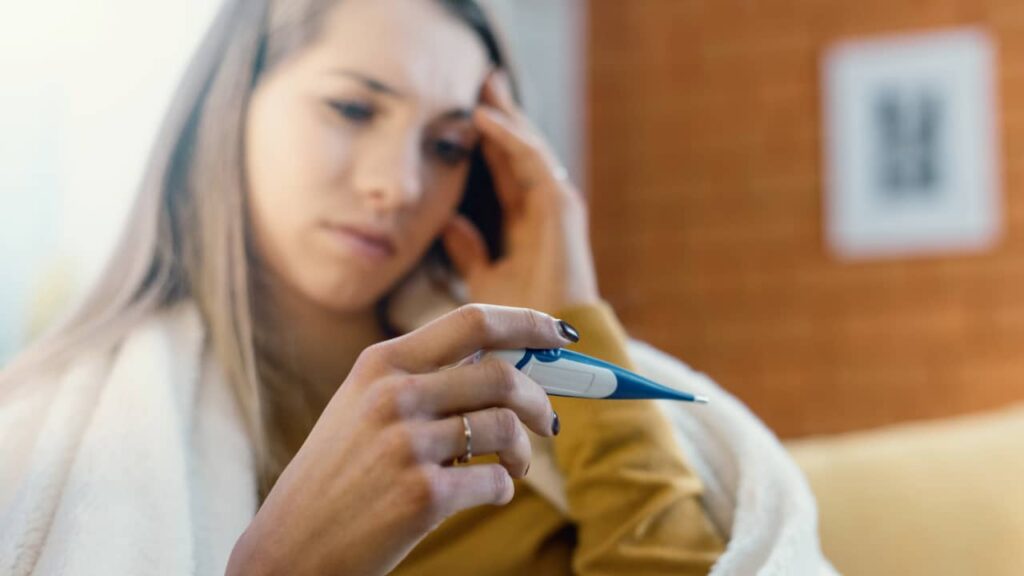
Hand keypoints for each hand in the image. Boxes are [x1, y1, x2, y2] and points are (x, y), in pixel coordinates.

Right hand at [226, 304, 575, 575]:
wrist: (289, 550)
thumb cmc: (337, 478)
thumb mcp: (363, 408)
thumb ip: (423, 381)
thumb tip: (506, 365)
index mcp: (381, 365)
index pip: (473, 322)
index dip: (528, 324)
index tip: (560, 334)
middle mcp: (394, 395)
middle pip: (502, 375)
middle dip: (541, 399)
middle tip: (550, 422)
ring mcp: (407, 444)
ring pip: (506, 427)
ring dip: (524, 450)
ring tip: (512, 465)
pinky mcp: (423, 496)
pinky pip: (496, 481)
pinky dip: (503, 488)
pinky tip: (487, 493)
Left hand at [442, 71, 599, 314]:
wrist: (545, 348)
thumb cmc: (519, 321)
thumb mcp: (484, 278)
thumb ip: (469, 250)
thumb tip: (448, 220)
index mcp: (527, 222)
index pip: (506, 168)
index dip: (490, 139)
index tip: (468, 110)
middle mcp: (544, 209)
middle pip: (521, 149)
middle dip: (503, 113)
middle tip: (483, 78)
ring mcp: (556, 206)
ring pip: (530, 148)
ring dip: (507, 115)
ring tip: (483, 86)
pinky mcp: (562, 208)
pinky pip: (533, 163)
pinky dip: (510, 139)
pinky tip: (484, 120)